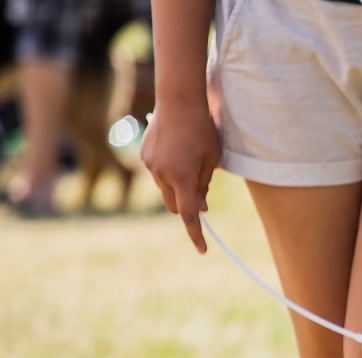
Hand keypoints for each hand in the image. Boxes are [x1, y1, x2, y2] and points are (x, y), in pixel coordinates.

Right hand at [141, 100, 219, 252]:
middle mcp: (162, 173)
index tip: (202, 249)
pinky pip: (159, 174)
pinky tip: (178, 152)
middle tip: (201, 194)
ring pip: (166, 190)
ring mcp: (150, 164)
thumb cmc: (202, 129)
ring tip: (190, 162)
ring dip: (178, 188)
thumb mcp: (211, 160)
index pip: (188, 215)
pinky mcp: (145, 155)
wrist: (178, 100)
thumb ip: (203, 186)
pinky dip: (169, 174)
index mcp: (182, 177)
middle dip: (186, 207)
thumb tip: (200, 208)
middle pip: (174, 206)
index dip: (195, 234)